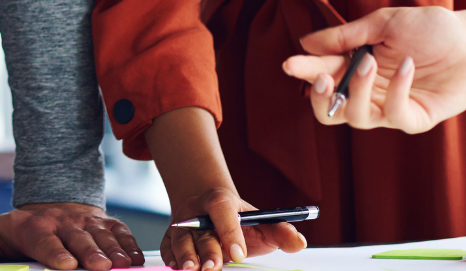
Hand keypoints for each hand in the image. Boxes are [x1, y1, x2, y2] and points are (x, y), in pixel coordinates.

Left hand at [0, 202, 143, 269]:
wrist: (50, 206)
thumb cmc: (21, 230)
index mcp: (35, 227)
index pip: (44, 240)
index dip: (55, 253)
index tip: (65, 265)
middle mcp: (64, 222)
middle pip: (78, 238)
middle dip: (91, 253)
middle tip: (101, 267)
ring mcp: (87, 221)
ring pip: (103, 235)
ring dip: (114, 250)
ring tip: (123, 265)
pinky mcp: (105, 223)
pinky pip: (120, 232)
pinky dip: (130, 245)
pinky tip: (137, 260)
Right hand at [158, 189, 303, 270]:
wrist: (209, 210)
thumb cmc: (239, 220)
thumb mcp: (262, 222)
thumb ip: (281, 231)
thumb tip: (299, 242)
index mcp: (220, 200)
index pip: (222, 210)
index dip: (230, 231)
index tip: (239, 254)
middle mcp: (197, 210)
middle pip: (199, 230)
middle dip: (207, 251)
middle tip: (213, 268)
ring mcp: (181, 224)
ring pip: (180, 239)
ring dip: (185, 256)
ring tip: (191, 270)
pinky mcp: (170, 237)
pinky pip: (167, 247)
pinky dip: (171, 258)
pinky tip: (177, 267)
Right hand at [283, 6, 465, 132]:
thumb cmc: (431, 28)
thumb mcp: (384, 23)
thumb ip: (346, 36)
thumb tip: (306, 43)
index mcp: (357, 65)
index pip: (323, 74)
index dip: (305, 71)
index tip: (290, 64)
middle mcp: (370, 91)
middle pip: (331, 110)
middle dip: (321, 97)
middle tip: (322, 77)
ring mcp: (391, 107)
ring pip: (357, 117)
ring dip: (356, 90)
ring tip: (369, 62)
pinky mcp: (415, 119)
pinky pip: (394, 115)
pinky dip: (396, 90)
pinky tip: (406, 66)